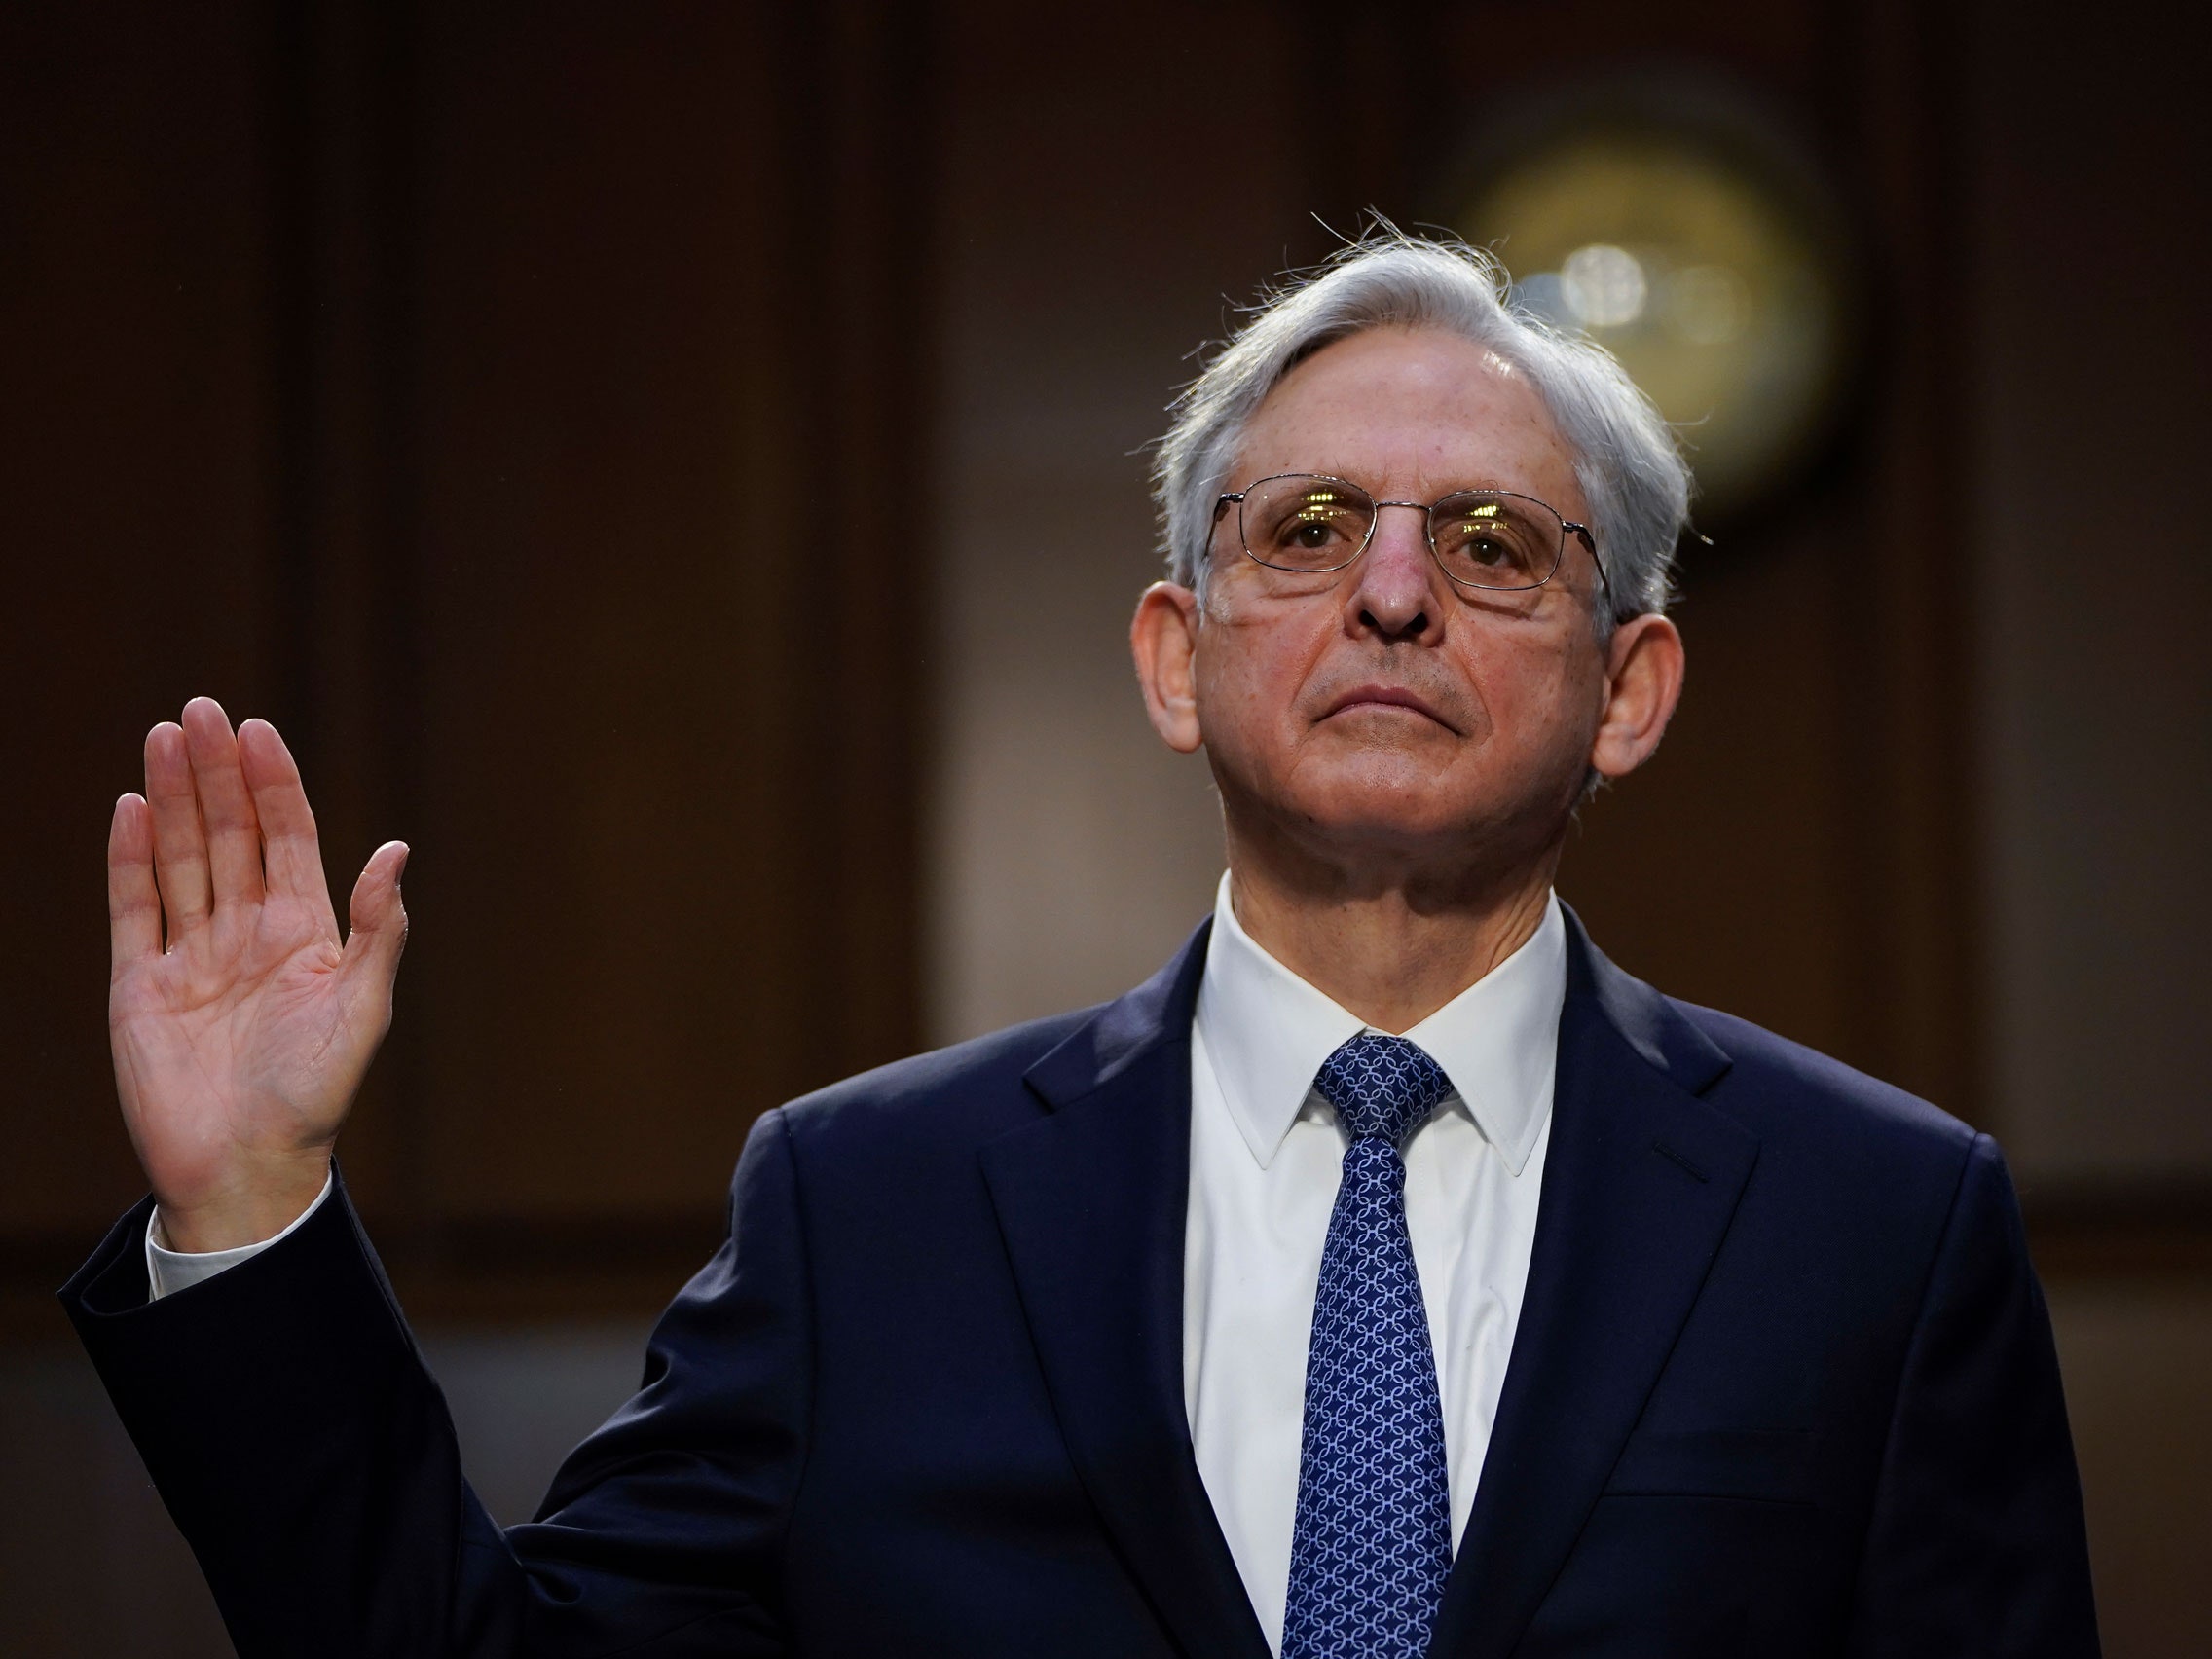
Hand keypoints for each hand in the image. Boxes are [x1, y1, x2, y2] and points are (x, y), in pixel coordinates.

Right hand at [107, 698, 407, 1251]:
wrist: (246, 1168)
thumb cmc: (316, 1095)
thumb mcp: (363, 1007)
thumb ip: (380, 928)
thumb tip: (396, 848)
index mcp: (305, 933)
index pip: (287, 839)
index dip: (274, 784)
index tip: (257, 729)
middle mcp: (247, 934)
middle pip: (230, 835)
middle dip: (216, 773)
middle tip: (201, 709)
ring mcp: (192, 955)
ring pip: (181, 858)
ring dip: (174, 797)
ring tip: (165, 735)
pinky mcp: (140, 984)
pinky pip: (133, 908)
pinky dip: (130, 859)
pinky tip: (133, 807)